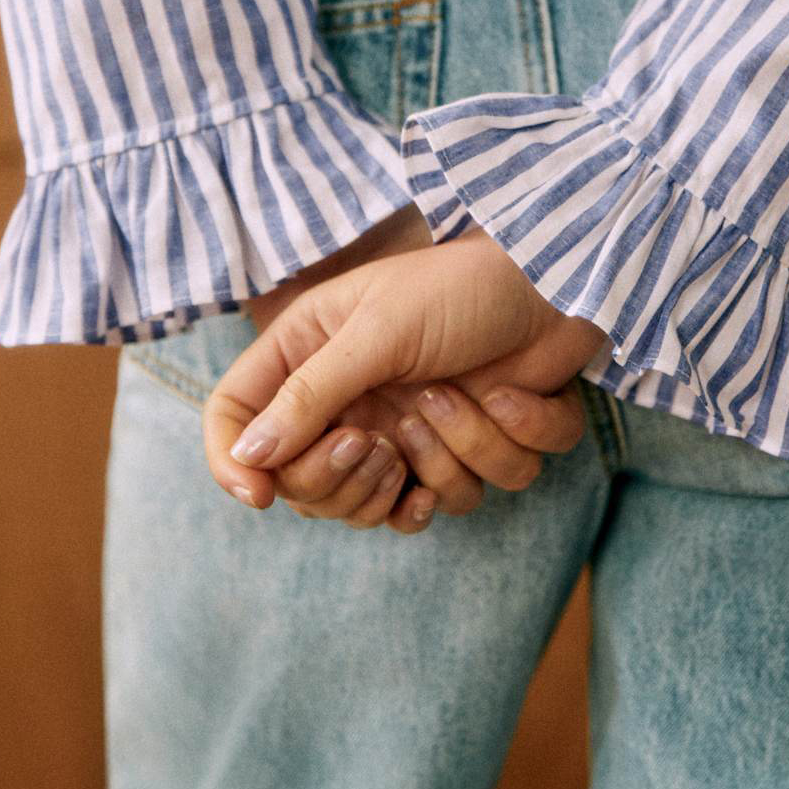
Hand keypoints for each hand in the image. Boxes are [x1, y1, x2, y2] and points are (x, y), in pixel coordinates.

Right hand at [203, 225, 605, 521]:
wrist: (554, 283)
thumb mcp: (378, 331)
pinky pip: (470, 494)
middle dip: (352, 477)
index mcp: (309, 358)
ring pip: (396, 505)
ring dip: (442, 456)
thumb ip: (310, 394)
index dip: (234, 465)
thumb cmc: (460, 288)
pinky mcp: (468, 449)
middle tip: (381, 440)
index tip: (259, 497)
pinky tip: (507, 402)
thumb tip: (249, 456)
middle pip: (312, 489)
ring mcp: (408, 432)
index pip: (237, 421)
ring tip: (456, 397)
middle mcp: (351, 403)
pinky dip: (500, 448)